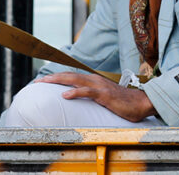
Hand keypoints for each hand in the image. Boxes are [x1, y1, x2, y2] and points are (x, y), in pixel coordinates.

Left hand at [37, 72, 154, 122]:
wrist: (141, 103)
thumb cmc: (123, 103)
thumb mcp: (104, 99)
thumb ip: (92, 98)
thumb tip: (80, 102)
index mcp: (92, 81)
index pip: (70, 77)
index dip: (56, 78)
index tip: (42, 82)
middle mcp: (93, 80)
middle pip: (68, 75)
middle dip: (51, 78)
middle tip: (36, 82)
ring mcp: (99, 86)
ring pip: (74, 79)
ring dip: (57, 81)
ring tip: (44, 84)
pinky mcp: (104, 94)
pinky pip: (86, 91)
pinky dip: (74, 92)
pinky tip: (64, 95)